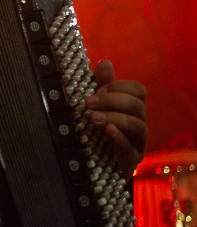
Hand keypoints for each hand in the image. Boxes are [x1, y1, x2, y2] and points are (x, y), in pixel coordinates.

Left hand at [86, 59, 146, 174]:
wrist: (88, 163)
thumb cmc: (93, 128)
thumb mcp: (94, 105)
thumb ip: (100, 84)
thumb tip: (105, 62)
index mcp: (132, 108)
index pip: (138, 90)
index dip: (118, 87)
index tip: (96, 89)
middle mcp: (139, 123)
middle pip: (137, 107)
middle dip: (113, 101)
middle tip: (88, 103)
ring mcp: (137, 143)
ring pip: (138, 126)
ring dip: (116, 118)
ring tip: (94, 118)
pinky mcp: (130, 161)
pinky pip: (131, 149)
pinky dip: (119, 138)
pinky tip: (108, 131)